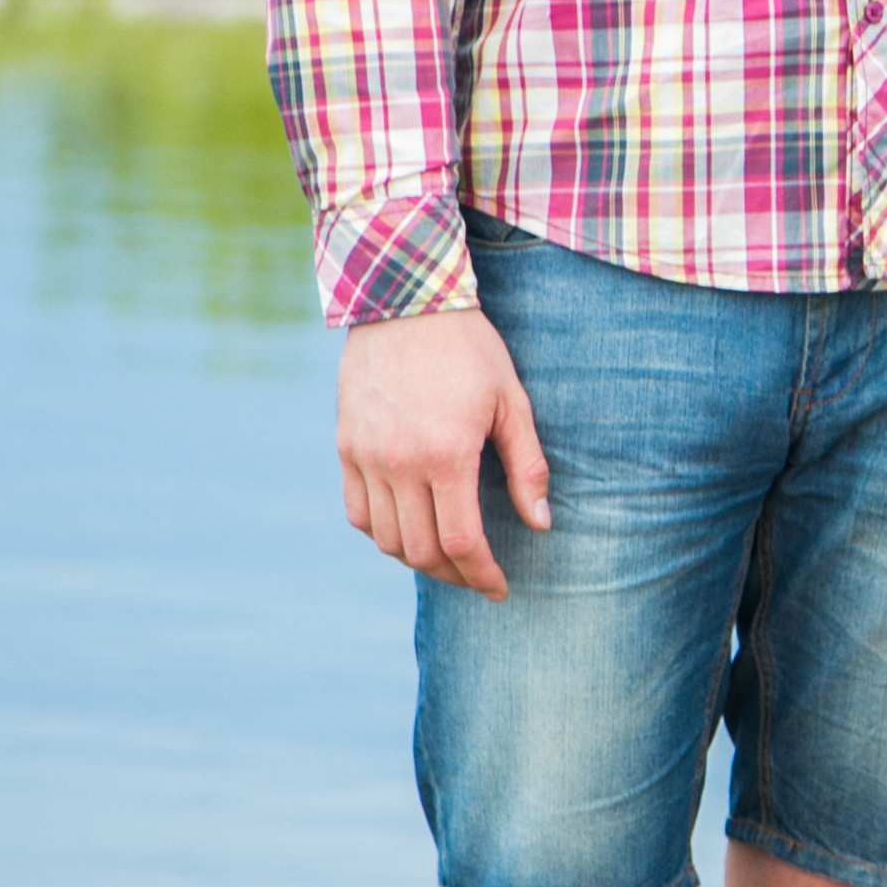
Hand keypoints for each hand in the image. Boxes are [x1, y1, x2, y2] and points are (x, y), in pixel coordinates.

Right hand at [337, 306, 551, 599]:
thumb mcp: (512, 401)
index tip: (499, 587)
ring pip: (386, 539)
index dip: (482, 575)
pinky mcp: (346, 445)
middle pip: (423, 551)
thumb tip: (539, 523)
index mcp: (448, 454)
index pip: (463, 543)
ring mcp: (367, 456)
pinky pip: (358, 512)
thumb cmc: (470, 348)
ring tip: (447, 559)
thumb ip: (527, 466)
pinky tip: (407, 530)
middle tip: (477, 577)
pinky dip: (382, 534)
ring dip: (418, 560)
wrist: (405, 299)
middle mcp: (401, 463)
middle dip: (455, 576)